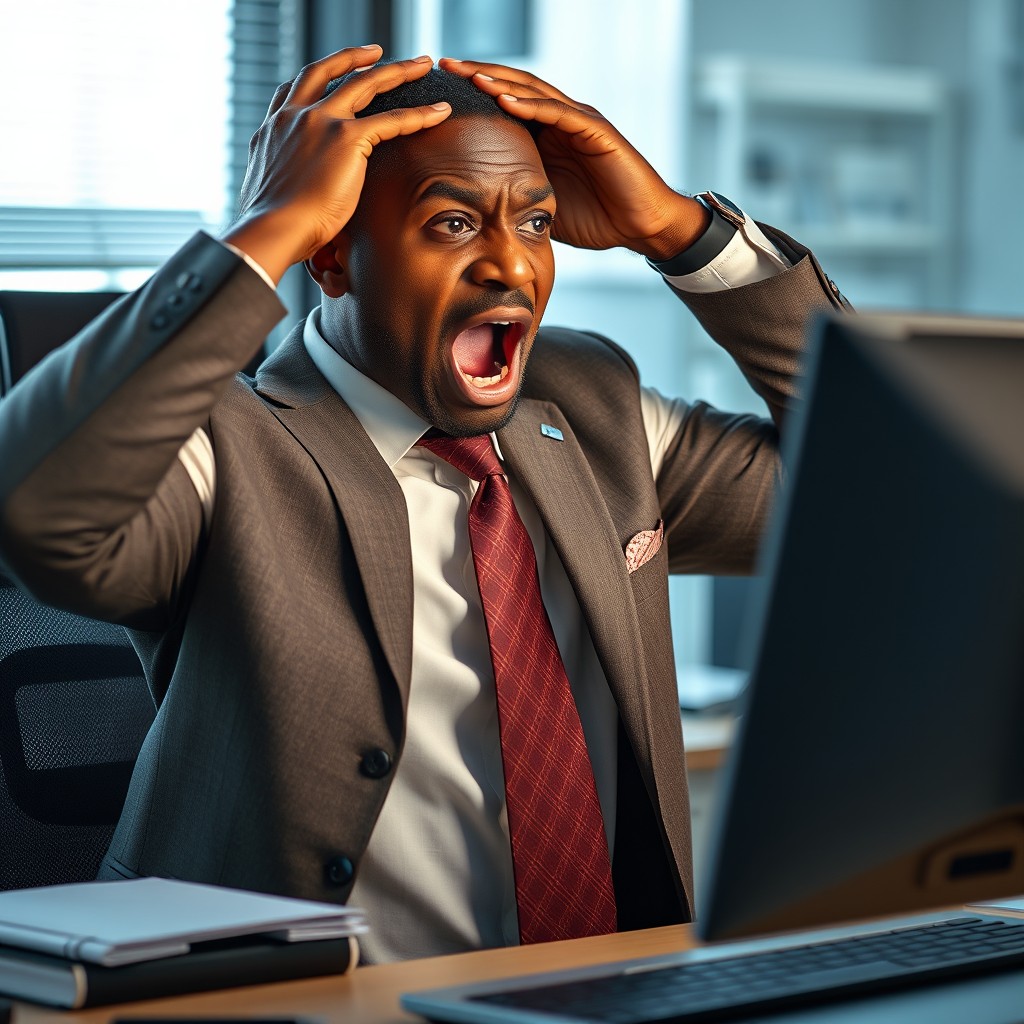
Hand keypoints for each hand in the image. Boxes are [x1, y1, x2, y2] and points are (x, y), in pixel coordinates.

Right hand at [223, 46, 450, 282]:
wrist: (273, 229)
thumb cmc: (272, 227)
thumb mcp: (268, 194)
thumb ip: (283, 183)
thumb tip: (288, 200)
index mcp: (273, 129)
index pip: (291, 92)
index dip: (314, 79)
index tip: (330, 72)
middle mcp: (294, 116)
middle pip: (326, 72)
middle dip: (354, 58)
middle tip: (375, 52)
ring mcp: (320, 122)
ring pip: (364, 84)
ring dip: (395, 70)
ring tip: (419, 64)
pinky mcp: (346, 138)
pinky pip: (391, 120)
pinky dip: (419, 114)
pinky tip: (439, 111)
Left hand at [438, 58, 706, 261]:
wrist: (640, 226)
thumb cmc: (597, 219)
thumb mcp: (542, 207)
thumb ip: (515, 199)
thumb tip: (478, 213)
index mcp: (546, 136)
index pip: (504, 105)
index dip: (473, 96)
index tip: (438, 92)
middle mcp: (561, 121)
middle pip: (514, 87)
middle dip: (478, 76)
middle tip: (444, 66)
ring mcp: (579, 122)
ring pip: (534, 93)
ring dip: (500, 82)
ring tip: (468, 75)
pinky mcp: (596, 132)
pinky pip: (559, 113)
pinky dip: (532, 105)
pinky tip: (505, 100)